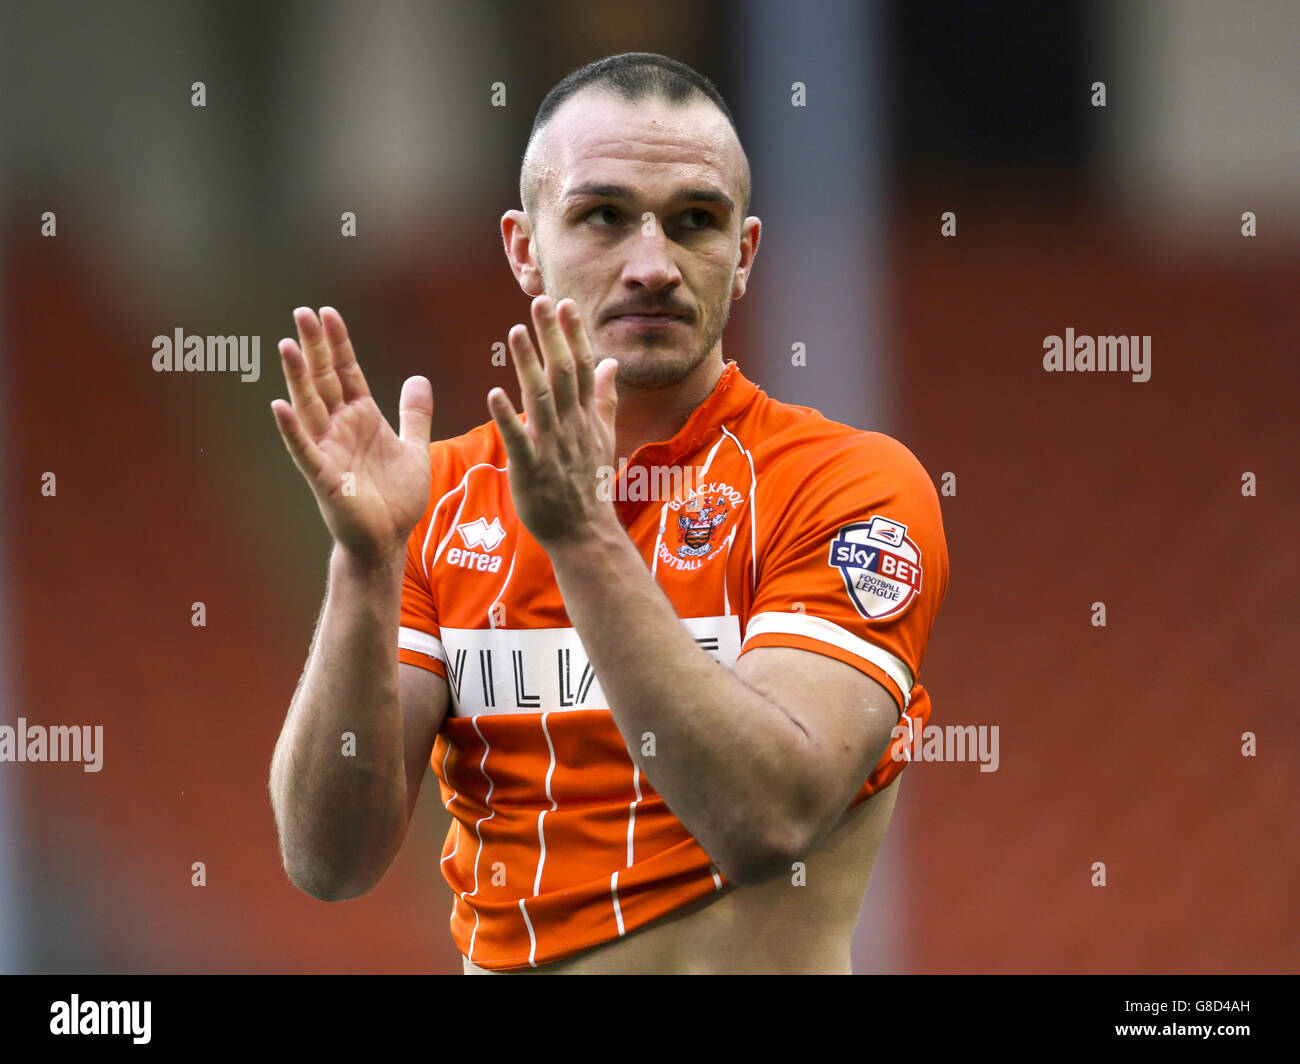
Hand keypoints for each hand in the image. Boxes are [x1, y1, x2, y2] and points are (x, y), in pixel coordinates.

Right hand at [271, 307, 432, 566]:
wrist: (388, 539)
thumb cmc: (396, 498)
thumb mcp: (414, 448)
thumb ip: (414, 414)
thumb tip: (419, 379)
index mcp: (362, 417)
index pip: (347, 372)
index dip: (338, 344)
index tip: (327, 313)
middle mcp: (340, 428)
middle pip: (324, 380)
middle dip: (315, 347)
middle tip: (302, 311)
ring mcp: (328, 450)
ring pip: (310, 407)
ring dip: (297, 378)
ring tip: (287, 345)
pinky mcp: (323, 476)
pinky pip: (304, 450)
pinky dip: (292, 429)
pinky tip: (279, 406)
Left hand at [488, 295, 619, 548]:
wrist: (584, 532)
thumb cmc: (589, 484)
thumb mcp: (604, 437)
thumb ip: (605, 398)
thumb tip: (611, 363)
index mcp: (587, 418)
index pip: (583, 367)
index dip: (574, 335)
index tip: (566, 304)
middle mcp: (572, 426)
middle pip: (563, 374)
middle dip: (552, 337)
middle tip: (540, 302)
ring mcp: (552, 447)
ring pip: (541, 398)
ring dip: (528, 365)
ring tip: (516, 332)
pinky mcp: (532, 469)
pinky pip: (519, 439)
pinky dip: (507, 416)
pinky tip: (493, 392)